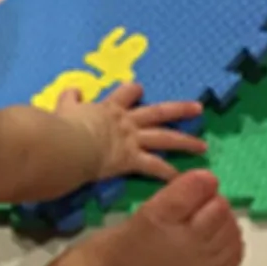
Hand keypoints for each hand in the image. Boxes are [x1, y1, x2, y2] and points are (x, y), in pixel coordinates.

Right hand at [56, 83, 205, 181]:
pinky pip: (154, 166)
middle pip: (158, 112)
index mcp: (110, 108)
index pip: (126, 93)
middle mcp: (127, 121)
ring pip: (165, 138)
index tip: (140, 88)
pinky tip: (180, 177)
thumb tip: (73, 90)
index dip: (133, 91)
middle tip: (197, 108)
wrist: (70, 143)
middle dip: (179, 109)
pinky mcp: (131, 159)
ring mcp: (132, 140)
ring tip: (202, 146)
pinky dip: (167, 172)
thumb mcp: (64, 106)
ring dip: (185, 142)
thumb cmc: (65, 125)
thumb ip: (69, 98)